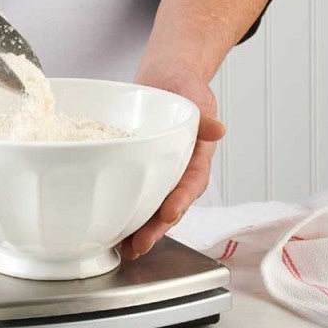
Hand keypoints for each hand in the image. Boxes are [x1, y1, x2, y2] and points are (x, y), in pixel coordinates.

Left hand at [121, 59, 225, 259]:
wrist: (167, 79)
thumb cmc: (185, 89)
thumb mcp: (197, 95)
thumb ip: (204, 114)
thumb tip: (218, 128)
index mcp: (197, 156)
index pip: (192, 182)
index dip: (181, 199)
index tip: (169, 212)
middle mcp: (178, 170)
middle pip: (171, 205)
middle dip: (157, 228)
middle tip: (140, 245)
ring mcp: (159, 173)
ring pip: (152, 206)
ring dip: (140, 229)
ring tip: (125, 249)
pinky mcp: (138, 170)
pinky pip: (132, 193)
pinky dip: (123, 212)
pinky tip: (109, 229)